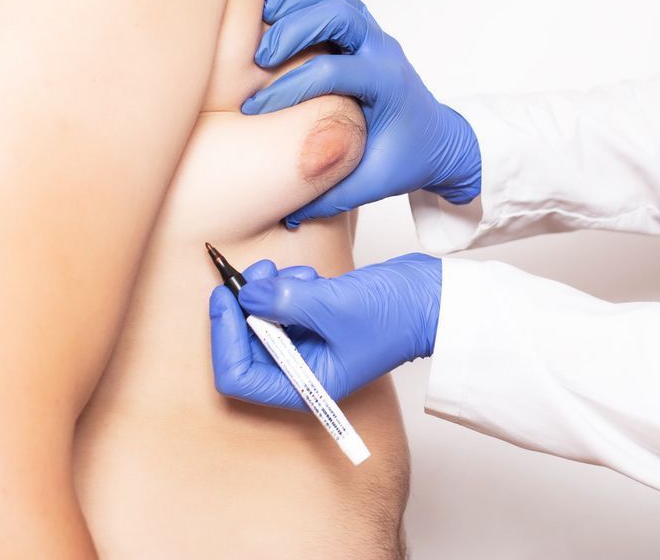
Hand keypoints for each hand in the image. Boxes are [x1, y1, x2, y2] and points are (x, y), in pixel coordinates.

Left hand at [208, 253, 441, 405]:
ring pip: (265, 320)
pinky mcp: (320, 321)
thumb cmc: (398, 315)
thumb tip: (243, 294)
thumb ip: (283, 301)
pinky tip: (312, 278)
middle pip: (248, 345)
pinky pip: (285, 305)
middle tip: (256, 273)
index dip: (225, 337)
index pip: (239, 376)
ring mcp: (312, 345)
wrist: (435, 299)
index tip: (224, 297)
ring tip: (300, 276)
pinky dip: (289, 287)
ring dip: (272, 292)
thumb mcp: (334, 305)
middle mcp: (304, 370)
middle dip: (248, 306)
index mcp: (306, 386)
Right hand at [243, 0, 480, 225]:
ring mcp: (374, 37)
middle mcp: (382, 51)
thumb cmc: (407, 158)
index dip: (291, 88)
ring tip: (261, 19)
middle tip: (261, 58)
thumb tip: (285, 214)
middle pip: (340, 16)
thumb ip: (329, 193)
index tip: (256, 110)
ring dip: (298, 1)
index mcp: (388, 84)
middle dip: (295, 29)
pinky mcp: (362, 33)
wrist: (440, 140)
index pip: (334, 72)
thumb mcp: (372, 182)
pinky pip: (332, 0)